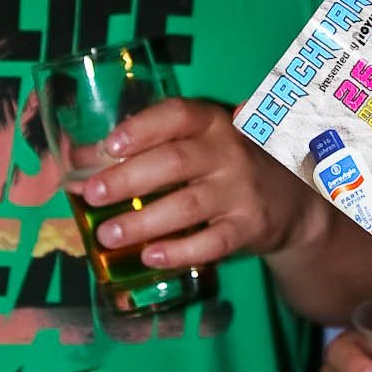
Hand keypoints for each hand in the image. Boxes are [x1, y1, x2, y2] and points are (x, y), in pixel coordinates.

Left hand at [77, 98, 313, 271]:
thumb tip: (78, 160)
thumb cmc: (226, 165)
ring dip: (143, 221)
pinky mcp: (250, 226)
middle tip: (90, 195)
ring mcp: (241, 190)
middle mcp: (229, 152)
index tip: (108, 146)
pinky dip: (180, 251)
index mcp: (212, 122)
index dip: (142, 128)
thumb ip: (148, 147)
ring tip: (107, 235)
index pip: (177, 115)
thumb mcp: (198, 144)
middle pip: (174, 162)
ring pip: (187, 205)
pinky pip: (212, 242)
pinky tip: (151, 256)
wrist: (294, 199)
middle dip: (127, 179)